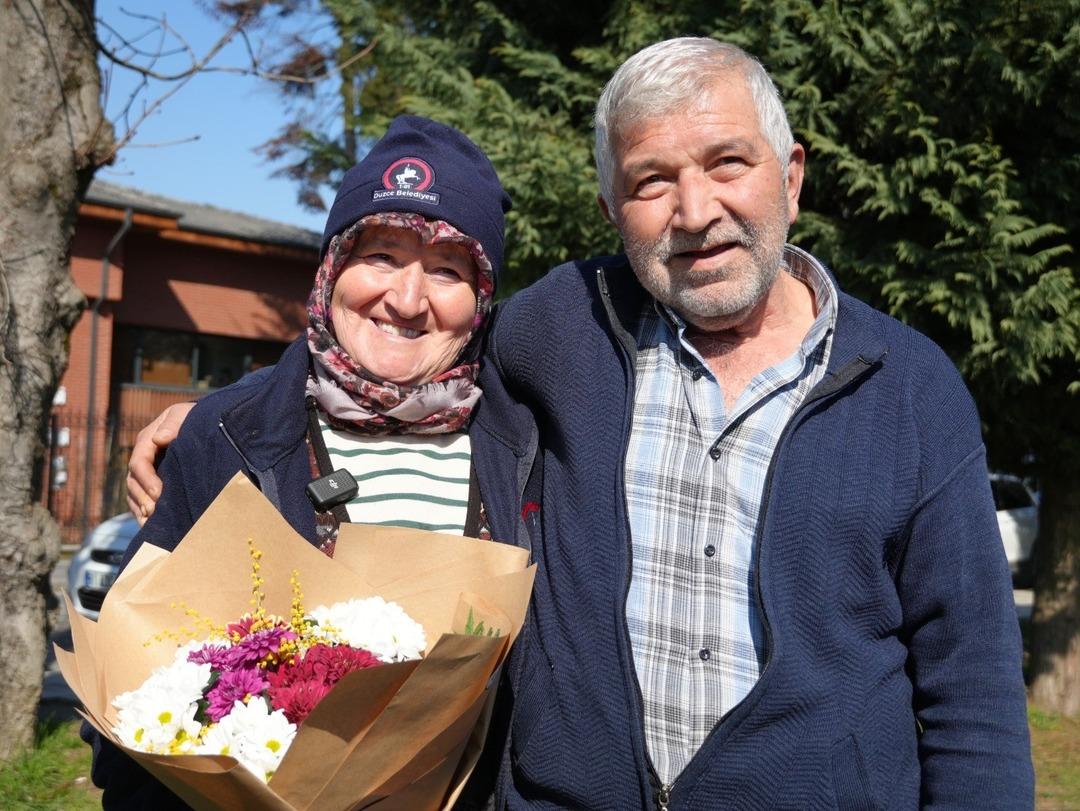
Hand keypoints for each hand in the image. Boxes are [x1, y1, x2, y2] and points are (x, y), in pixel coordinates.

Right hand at [126, 402, 194, 524]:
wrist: (205, 426)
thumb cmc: (194, 418)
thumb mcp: (184, 414)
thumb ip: (173, 424)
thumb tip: (158, 438)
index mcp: (147, 441)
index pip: (139, 462)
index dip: (146, 479)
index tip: (158, 493)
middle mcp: (143, 458)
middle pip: (133, 482)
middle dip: (142, 498)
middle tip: (155, 512)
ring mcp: (146, 473)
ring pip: (134, 495)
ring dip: (141, 509)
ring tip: (152, 522)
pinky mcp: (152, 485)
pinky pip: (140, 503)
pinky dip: (143, 515)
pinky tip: (152, 527)